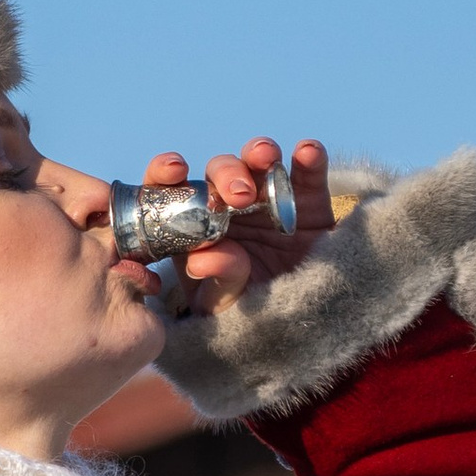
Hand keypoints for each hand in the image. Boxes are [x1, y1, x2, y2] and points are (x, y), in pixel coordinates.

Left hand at [139, 136, 337, 314]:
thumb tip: (202, 259)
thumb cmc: (243, 311)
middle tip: (239, 195)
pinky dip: (309, 159)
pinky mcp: (307, 202)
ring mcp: (267, 199)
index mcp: (194, 224)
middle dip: (226, 172)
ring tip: (266, 159)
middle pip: (219, 171)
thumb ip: (216, 277)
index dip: (167, 172)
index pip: (172, 188)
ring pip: (259, 162)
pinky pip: (307, 174)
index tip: (174, 171)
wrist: (297, 323)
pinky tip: (307, 152)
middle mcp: (229, 204)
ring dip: (260, 153)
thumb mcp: (224, 302)